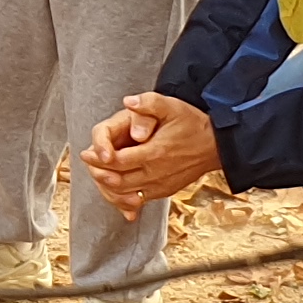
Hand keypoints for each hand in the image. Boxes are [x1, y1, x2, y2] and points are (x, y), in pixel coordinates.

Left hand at [81, 93, 220, 213]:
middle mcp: (155, 173)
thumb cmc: (192, 124)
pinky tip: (113, 190)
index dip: (98, 159)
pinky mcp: (164, 192)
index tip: (86, 152)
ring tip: (97, 174)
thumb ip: (148, 103)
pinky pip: (137, 200)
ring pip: (125, 194)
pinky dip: (121, 198)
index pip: (117, 162)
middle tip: (88, 163)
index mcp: (154, 153)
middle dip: (97, 173)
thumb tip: (128, 102)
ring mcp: (159, 186)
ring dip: (107, 187)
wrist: (216, 146)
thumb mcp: (172, 106)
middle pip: (116, 181)